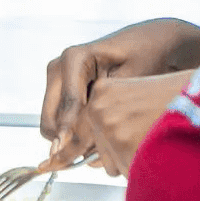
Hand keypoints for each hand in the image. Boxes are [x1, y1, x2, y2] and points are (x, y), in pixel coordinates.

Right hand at [40, 19, 199, 163]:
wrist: (149, 41)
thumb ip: (107, 111)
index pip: (68, 105)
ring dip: (71, 139)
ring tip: (100, 147)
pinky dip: (75, 132)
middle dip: (67, 141)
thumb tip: (89, 145)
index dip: (70, 134)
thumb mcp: (130, 83)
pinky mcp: (62, 89)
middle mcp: (59, 67)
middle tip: (91, 159)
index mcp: (75, 59)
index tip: (68, 157)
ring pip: (53, 123)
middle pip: (50, 118)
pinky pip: (61, 120)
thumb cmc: (145, 56)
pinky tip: (98, 134)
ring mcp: (58, 78)